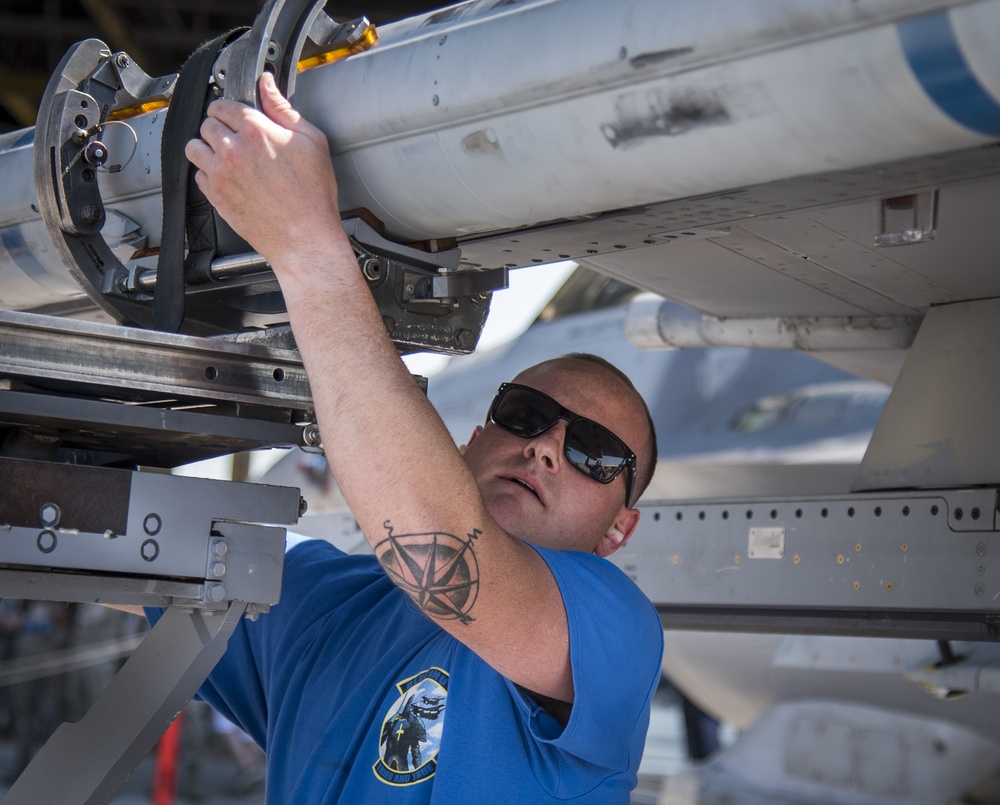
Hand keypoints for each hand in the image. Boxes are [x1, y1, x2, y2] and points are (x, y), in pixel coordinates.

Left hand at [185, 72, 345, 265]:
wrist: (305, 238)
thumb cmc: (313, 195)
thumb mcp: (312, 142)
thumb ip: (283, 108)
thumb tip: (266, 84)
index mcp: (255, 129)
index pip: (223, 105)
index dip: (230, 110)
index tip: (236, 117)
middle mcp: (232, 148)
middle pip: (207, 124)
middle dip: (219, 128)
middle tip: (236, 140)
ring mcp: (220, 173)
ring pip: (194, 148)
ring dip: (207, 149)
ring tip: (225, 157)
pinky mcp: (216, 196)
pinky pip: (198, 176)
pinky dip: (209, 175)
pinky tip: (228, 179)